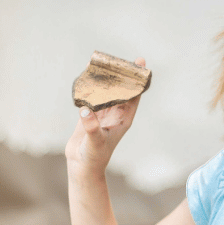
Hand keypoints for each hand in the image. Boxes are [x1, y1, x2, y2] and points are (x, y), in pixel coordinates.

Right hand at [65, 58, 146, 173]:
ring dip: (107, 79)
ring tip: (105, 63)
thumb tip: (86, 111)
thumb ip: (91, 127)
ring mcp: (103, 114)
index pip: (134, 96)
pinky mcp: (90, 115)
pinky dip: (92, 87)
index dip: (138, 81)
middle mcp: (115, 114)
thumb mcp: (95, 141)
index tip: (141, 64)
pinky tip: (89, 76)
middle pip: (122, 91)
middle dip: (123, 76)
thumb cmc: (94, 156)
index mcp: (123, 119)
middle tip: (123, 58)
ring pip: (107, 92)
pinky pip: (93, 96)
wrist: (82, 165)